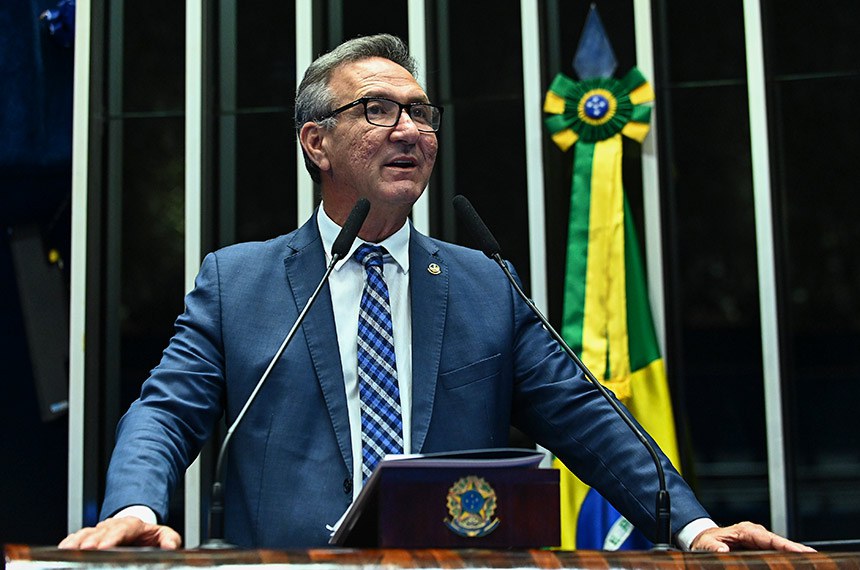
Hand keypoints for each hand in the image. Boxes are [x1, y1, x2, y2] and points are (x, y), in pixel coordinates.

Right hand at [58, 516, 181, 549]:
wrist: (137, 529)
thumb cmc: (149, 535)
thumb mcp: (164, 535)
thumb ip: (169, 540)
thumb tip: (170, 546)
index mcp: (133, 525)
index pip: (123, 528)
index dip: (112, 536)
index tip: (104, 545)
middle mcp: (114, 525)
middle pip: (102, 531)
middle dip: (92, 540)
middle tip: (84, 549)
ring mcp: (101, 530)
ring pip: (87, 532)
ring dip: (77, 541)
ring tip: (68, 549)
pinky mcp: (90, 537)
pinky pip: (78, 537)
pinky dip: (70, 541)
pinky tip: (64, 548)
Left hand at [691, 521, 814, 552]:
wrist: (703, 539)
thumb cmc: (706, 541)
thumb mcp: (707, 544)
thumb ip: (715, 546)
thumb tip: (723, 550)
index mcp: (745, 531)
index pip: (770, 538)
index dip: (786, 545)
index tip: (801, 551)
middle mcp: (755, 533)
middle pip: (779, 542)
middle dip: (796, 549)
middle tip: (814, 557)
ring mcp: (758, 539)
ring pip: (779, 546)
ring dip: (793, 552)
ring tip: (810, 560)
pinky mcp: (759, 546)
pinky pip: (775, 551)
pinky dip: (785, 555)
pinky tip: (795, 561)